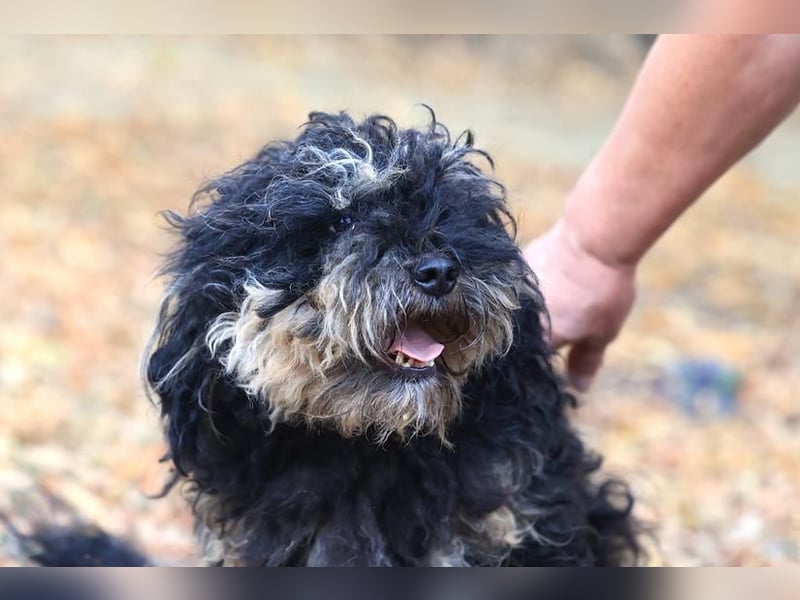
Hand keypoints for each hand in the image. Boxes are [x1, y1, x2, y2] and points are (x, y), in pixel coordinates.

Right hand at [523, 221, 636, 390]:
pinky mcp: (512, 263)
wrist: (592, 239)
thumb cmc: (600, 291)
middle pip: (516, 336)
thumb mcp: (601, 334)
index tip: (550, 364)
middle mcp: (514, 317)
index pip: (529, 363)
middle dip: (531, 337)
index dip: (539, 366)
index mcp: (535, 340)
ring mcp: (510, 288)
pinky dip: (525, 287)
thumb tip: (578, 388)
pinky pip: (514, 282)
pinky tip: (546, 279)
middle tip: (554, 328)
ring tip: (551, 302)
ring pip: (513, 307)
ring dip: (527, 310)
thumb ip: (585, 362)